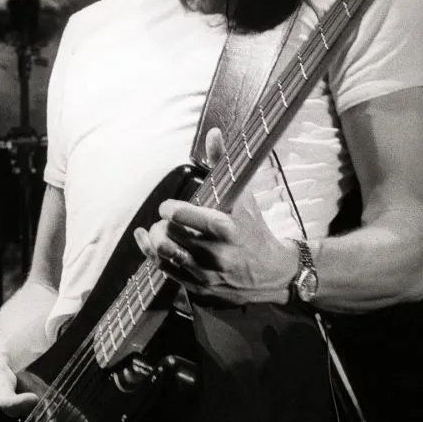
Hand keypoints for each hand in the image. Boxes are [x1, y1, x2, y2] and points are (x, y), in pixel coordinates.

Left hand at [134, 128, 296, 304]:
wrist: (274, 272)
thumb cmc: (254, 228)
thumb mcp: (242, 196)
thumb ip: (223, 164)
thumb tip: (213, 133)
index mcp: (226, 228)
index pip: (182, 216)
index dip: (169, 209)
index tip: (168, 207)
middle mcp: (216, 253)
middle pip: (169, 235)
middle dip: (162, 225)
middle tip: (166, 220)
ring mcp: (207, 273)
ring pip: (165, 254)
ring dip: (157, 240)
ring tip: (162, 231)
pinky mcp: (200, 288)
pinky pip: (166, 271)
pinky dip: (152, 255)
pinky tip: (147, 242)